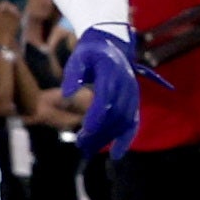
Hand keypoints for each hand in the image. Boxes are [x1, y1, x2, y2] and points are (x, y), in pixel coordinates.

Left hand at [61, 25, 140, 157]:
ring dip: (107, 137)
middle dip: (99, 132)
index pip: (106, 100)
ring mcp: (132, 95)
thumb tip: (66, 94)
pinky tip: (116, 154)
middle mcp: (126, 85)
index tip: (85, 133)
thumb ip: (72, 74)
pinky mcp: (133, 102)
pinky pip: (132, 123)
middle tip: (80, 144)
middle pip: (115, 115)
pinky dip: (126, 139)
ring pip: (123, 122)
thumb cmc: (90, 52)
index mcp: (112, 74)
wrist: (111, 45)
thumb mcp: (78, 57)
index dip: (96, 117)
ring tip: (87, 149)